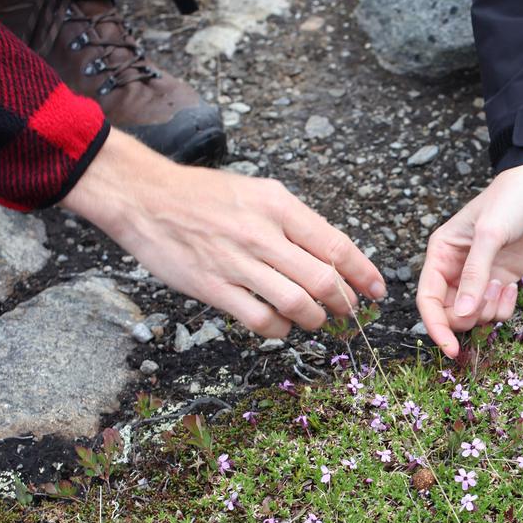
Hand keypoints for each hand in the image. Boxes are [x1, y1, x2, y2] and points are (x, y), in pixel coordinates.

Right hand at [61, 129, 385, 337]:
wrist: (144, 197)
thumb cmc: (202, 196)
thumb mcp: (258, 193)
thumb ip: (294, 222)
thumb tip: (331, 255)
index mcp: (278, 205)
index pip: (337, 246)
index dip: (364, 274)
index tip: (377, 291)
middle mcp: (263, 233)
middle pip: (323, 280)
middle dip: (344, 302)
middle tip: (346, 310)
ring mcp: (238, 263)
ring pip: (298, 303)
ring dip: (314, 319)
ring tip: (314, 319)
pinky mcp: (214, 288)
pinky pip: (261, 320)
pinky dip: (279, 329)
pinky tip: (280, 324)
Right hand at [416, 162, 522, 357]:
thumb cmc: (513, 199)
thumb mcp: (491, 234)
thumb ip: (475, 275)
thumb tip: (464, 313)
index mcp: (441, 254)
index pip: (428, 299)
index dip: (435, 326)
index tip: (450, 349)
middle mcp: (456, 268)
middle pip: (450, 313)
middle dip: (470, 316)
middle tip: (491, 296)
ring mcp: (481, 276)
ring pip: (475, 316)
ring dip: (491, 310)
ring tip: (504, 283)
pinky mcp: (503, 280)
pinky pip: (497, 310)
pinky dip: (506, 307)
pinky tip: (514, 285)